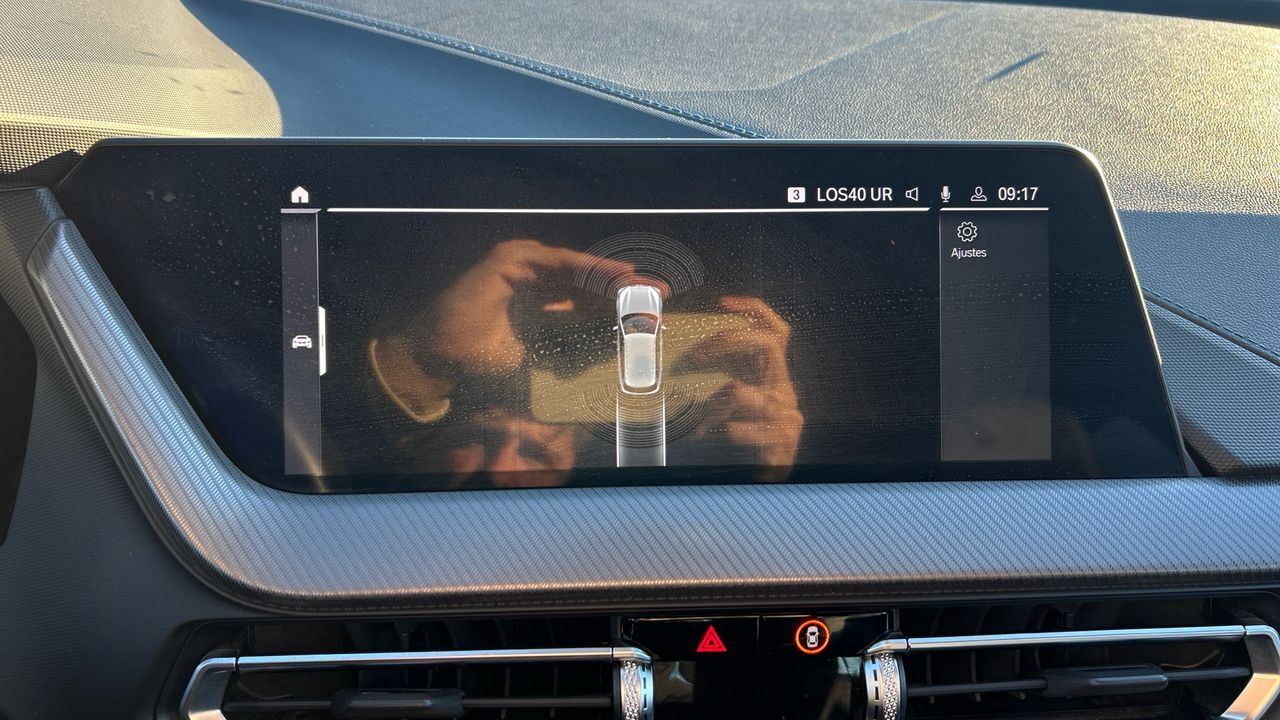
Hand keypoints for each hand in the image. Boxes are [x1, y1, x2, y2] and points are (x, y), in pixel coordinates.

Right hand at [416, 239, 633, 375]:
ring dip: (613, 278)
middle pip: (588, 279)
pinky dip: (589, 268)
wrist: (442, 361)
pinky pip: (559, 263)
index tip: (654, 314)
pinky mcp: (509, 260)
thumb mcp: (538, 357)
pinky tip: (616, 275)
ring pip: (578, 269)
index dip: (621, 305)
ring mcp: (521, 263)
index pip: (588, 297)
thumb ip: (568, 352)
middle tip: (661, 294)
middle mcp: (533, 276)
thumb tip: (605, 364)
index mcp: (540, 298)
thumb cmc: (482, 363)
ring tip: (644, 287)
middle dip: (625, 288)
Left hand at [680, 296, 802, 470]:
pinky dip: (744, 430)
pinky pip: (764, 428)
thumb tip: (677, 355)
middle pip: (768, 344)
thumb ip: (711, 378)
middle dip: (730, 341)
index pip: (774, 329)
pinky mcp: (786, 439)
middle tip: (696, 354)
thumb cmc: (739, 436)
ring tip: (701, 419)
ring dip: (717, 403)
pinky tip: (730, 433)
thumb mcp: (723, 400)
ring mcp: (787, 412)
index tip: (722, 302)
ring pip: (751, 391)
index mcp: (769, 374)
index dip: (753, 309)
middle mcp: (782, 387)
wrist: (764, 479)